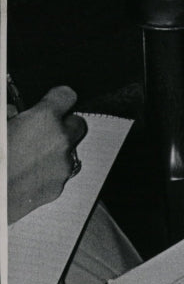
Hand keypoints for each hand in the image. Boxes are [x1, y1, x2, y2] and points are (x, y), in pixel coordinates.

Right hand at [7, 86, 87, 222]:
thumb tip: (15, 112)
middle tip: (41, 132)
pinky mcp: (57, 188)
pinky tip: (27, 175)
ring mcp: (61, 166)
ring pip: (68, 151)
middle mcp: (60, 140)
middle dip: (62, 126)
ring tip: (28, 158)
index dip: (57, 99)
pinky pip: (59, 173)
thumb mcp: (0, 127)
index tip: (52, 102)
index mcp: (44, 119)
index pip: (67, 95)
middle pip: (76, 123)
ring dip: (55, 151)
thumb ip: (10, 114)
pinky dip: (48, 172)